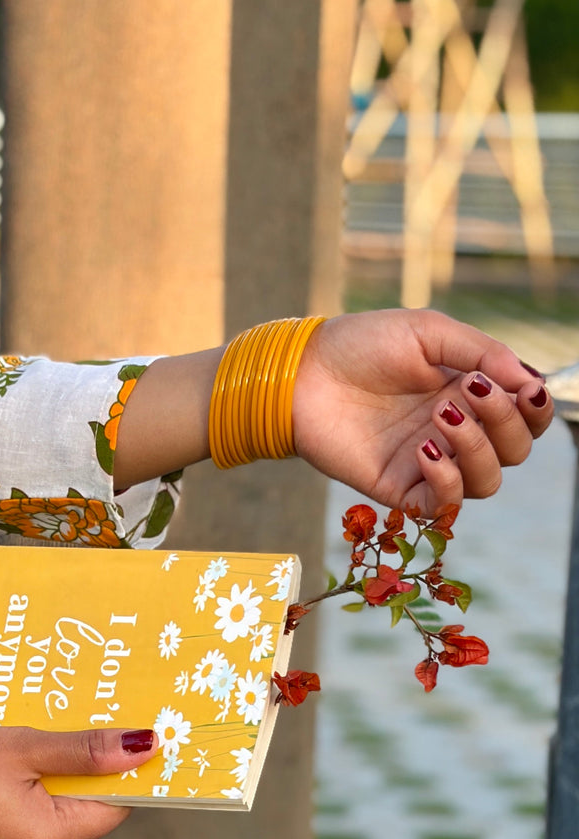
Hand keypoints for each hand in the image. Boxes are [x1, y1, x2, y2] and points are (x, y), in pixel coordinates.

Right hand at [0, 724, 157, 838]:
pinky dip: (12, 811)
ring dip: (37, 794)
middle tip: (35, 744)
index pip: (113, 808)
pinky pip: (19, 838)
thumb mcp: (20, 748)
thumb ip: (85, 752)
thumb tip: (147, 748)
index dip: (112, 774)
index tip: (104, 741)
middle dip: (66, 781)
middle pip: (79, 818)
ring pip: (48, 827)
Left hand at [291, 308, 553, 514]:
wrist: (303, 373)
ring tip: (441, 415)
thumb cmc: (362, 345)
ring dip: (478, 449)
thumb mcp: (429, 333)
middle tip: (468, 392)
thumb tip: (531, 381)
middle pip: (515, 450)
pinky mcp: (399, 488)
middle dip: (505, 422)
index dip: (536, 409)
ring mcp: (429, 462)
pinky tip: (426, 450)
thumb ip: (483, 352)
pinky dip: (447, 480)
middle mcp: (456, 431)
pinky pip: (444, 505)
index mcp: (470, 393)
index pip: (526, 416)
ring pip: (487, 481)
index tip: (523, 388)